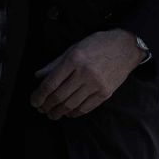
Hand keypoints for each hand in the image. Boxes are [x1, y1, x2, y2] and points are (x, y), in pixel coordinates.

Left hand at [30, 29, 144, 119]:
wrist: (125, 47)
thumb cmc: (97, 45)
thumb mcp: (73, 48)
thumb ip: (55, 63)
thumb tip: (38, 76)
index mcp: (74, 59)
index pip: (51, 83)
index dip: (39, 95)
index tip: (34, 101)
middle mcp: (85, 73)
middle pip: (59, 96)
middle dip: (47, 106)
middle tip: (41, 109)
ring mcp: (96, 85)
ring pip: (71, 105)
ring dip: (58, 112)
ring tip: (51, 113)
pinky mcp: (105, 94)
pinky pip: (85, 108)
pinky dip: (73, 113)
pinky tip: (67, 112)